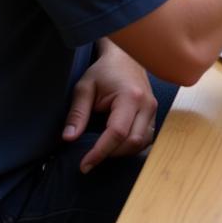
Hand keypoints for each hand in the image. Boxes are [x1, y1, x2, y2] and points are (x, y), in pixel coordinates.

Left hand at [63, 41, 156, 173]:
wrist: (124, 57)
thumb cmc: (104, 71)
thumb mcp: (84, 88)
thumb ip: (77, 113)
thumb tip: (68, 138)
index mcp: (130, 96)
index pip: (117, 133)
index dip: (100, 152)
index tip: (84, 165)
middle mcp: (147, 104)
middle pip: (133, 142)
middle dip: (111, 154)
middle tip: (90, 159)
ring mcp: (153, 109)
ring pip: (142, 143)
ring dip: (122, 152)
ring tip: (102, 151)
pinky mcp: (153, 113)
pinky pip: (146, 138)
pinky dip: (131, 146)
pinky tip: (115, 144)